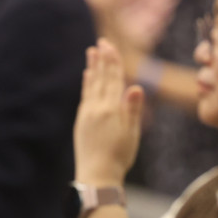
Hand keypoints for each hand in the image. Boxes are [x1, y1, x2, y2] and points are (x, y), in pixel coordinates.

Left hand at [73, 38, 144, 184]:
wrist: (97, 176)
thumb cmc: (119, 157)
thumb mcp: (131, 134)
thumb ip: (132, 109)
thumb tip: (136, 86)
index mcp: (111, 110)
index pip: (113, 80)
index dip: (113, 62)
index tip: (110, 46)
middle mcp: (97, 108)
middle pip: (101, 78)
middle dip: (102, 59)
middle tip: (101, 42)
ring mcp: (87, 114)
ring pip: (91, 85)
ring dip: (92, 67)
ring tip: (91, 52)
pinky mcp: (82, 121)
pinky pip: (85, 96)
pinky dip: (87, 84)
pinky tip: (87, 76)